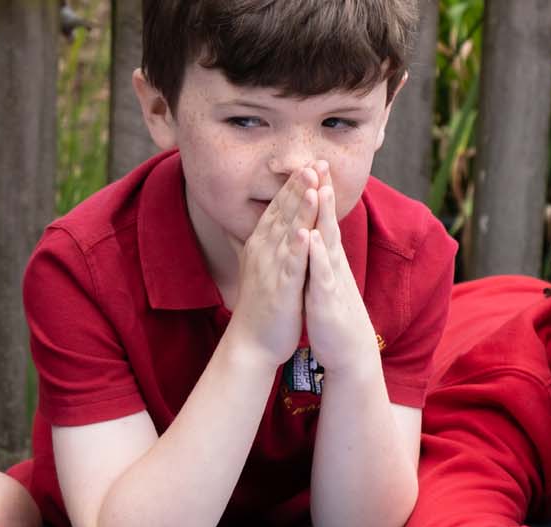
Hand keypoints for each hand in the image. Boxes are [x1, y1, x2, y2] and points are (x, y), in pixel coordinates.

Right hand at [226, 164, 318, 363]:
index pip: (277, 208)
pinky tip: (306, 232)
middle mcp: (263, 251)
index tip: (307, 162)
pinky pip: (291, 266)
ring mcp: (271, 269)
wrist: (251, 342)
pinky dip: (298, 249)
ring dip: (299, 209)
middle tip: (313, 161)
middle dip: (299, 187)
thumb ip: (248, 241)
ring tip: (311, 184)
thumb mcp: (253, 265)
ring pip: (288, 233)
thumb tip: (237, 223)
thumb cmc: (258, 305)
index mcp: (261, 244)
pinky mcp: (281, 290)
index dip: (292, 185)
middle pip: (283, 213)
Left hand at [303, 161, 379, 376]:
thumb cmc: (330, 311)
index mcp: (326, 257)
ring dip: (323, 216)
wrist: (346, 348)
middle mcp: (331, 263)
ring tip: (319, 188)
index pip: (321, 218)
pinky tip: (311, 238)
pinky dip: (316, 256)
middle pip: (328, 221)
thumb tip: (311, 231)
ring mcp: (331, 280)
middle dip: (323, 192)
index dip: (317, 191)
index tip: (312, 162)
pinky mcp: (326, 300)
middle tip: (320, 160)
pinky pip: (321, 275)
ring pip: (328, 243)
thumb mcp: (321, 276)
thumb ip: (317, 254)